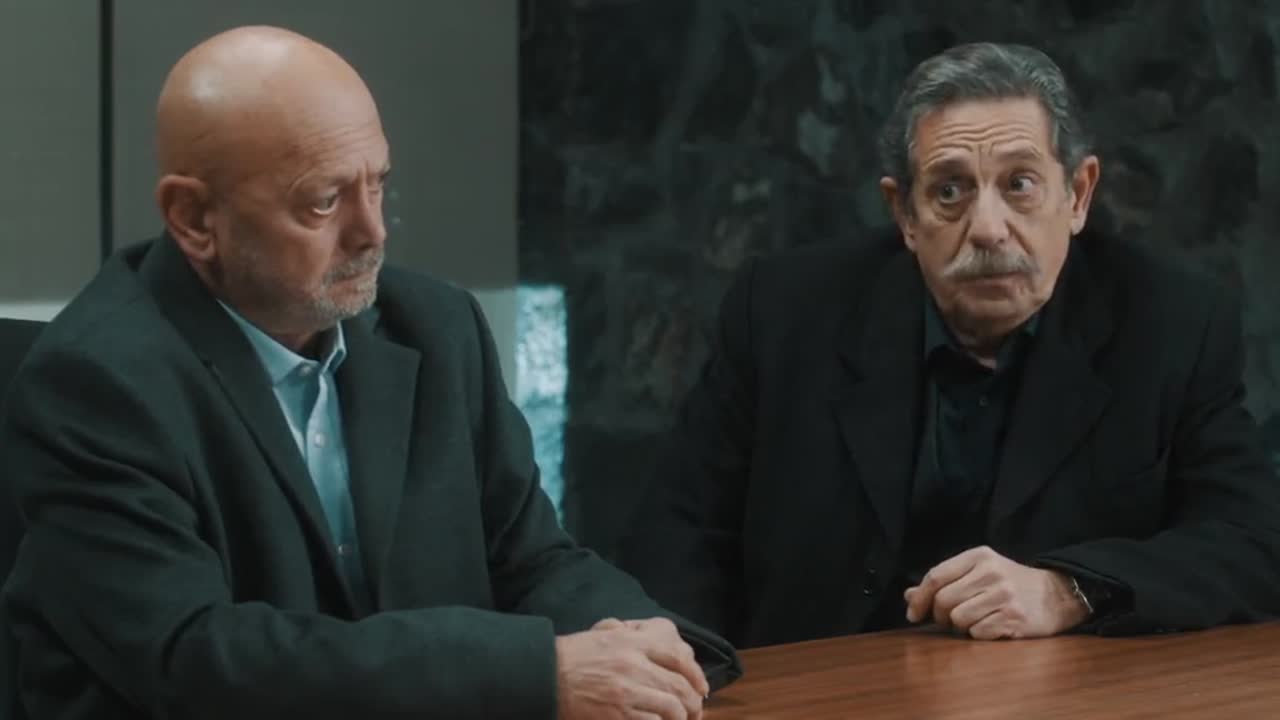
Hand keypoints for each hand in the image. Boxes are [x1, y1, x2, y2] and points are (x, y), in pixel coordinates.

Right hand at [556, 616, 707, 719]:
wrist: (543, 677)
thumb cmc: (572, 656)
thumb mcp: (602, 633)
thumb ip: (630, 632)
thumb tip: (658, 640)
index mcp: (630, 641)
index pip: (677, 654)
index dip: (695, 673)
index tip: (701, 686)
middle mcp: (633, 664)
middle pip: (679, 685)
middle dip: (693, 701)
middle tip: (695, 710)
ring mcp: (626, 691)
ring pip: (672, 707)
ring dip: (681, 718)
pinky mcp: (618, 716)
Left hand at [903, 546, 1089, 639]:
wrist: (1057, 595)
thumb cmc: (1010, 584)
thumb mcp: (978, 573)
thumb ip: (944, 582)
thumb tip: (908, 596)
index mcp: (979, 556)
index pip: (936, 576)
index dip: (919, 598)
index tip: (913, 614)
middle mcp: (991, 573)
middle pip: (944, 600)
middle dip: (940, 616)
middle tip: (949, 620)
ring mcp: (1004, 596)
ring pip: (959, 618)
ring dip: (960, 626)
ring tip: (973, 621)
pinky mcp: (1015, 618)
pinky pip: (978, 633)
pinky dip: (978, 634)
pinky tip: (990, 627)